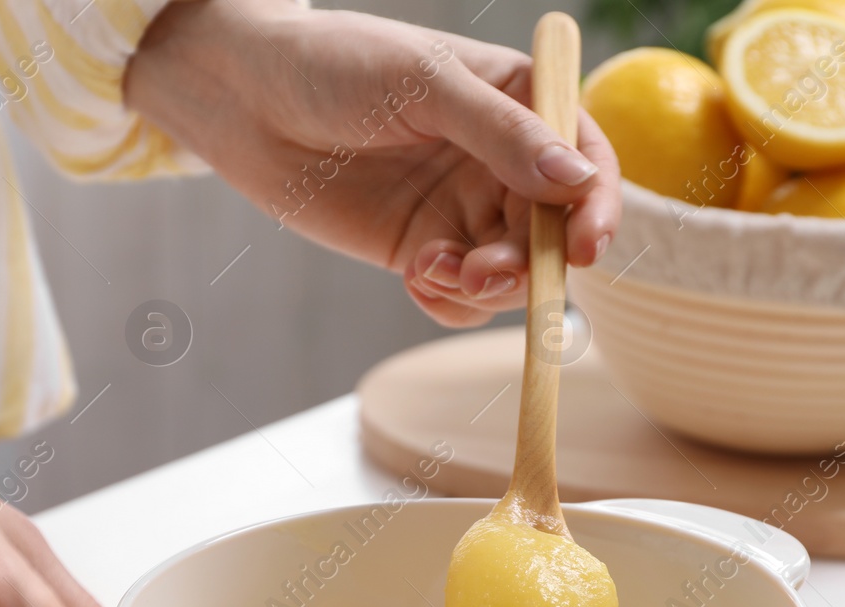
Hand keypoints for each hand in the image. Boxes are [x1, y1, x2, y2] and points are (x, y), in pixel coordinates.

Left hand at [126, 0, 620, 326]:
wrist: (247, 99)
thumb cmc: (335, 66)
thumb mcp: (424, 85)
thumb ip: (501, 133)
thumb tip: (574, 181)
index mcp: (520, 104)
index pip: (587, 160)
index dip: (597, 206)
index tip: (586, 245)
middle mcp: (501, 161)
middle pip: (552, 232)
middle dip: (529, 262)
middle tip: (482, 272)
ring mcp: (462, 209)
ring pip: (511, 273)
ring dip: (486, 288)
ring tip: (432, 270)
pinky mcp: (422, 248)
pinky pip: (462, 296)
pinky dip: (450, 302)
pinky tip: (416, 279)